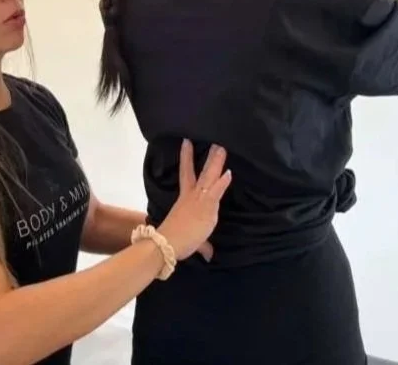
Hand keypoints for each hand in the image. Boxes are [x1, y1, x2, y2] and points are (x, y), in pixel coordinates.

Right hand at [157, 140, 231, 262]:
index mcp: (185, 198)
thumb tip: (209, 255)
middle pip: (202, 172)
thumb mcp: (193, 240)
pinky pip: (216, 192)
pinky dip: (223, 182)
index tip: (187, 142)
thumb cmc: (175, 240)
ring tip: (222, 148)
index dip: (187, 158)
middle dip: (210, 158)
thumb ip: (204, 246)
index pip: (186, 173)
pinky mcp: (206, 207)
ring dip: (217, 163)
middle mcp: (192, 196)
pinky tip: (229, 172)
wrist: (168, 243)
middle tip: (216, 142)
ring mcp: (200, 200)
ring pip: (210, 177)